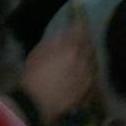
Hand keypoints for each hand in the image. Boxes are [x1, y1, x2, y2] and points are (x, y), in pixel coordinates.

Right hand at [16, 11, 94, 125]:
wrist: (36, 104)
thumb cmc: (32, 76)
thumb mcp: (38, 52)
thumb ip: (55, 40)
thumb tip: (67, 30)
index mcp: (73, 47)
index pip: (81, 29)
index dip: (79, 24)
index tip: (77, 21)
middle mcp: (86, 59)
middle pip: (89, 45)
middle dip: (83, 42)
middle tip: (75, 44)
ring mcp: (90, 74)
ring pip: (92, 60)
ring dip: (86, 58)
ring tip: (76, 61)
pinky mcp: (90, 88)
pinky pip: (91, 75)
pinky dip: (86, 71)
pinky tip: (76, 75)